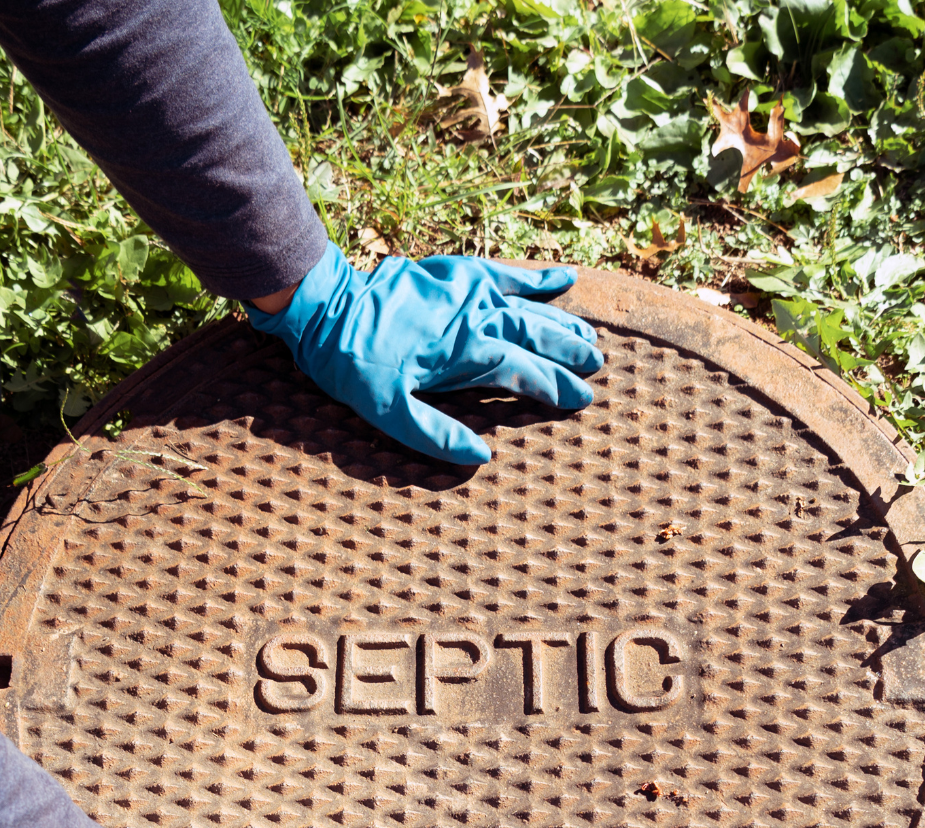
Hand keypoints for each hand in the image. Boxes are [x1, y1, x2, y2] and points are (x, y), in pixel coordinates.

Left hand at [248, 245, 602, 465]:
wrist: (327, 305)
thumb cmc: (354, 364)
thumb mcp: (387, 412)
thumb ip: (435, 435)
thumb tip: (481, 457)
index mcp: (468, 354)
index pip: (526, 373)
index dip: (557, 387)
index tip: (582, 399)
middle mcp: (478, 318)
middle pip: (537, 336)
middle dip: (570, 352)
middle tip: (597, 367)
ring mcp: (469, 291)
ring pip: (529, 307)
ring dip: (561, 322)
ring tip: (589, 337)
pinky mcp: (457, 272)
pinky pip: (505, 272)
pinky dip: (536, 277)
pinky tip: (566, 278)